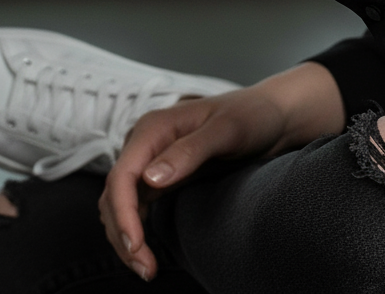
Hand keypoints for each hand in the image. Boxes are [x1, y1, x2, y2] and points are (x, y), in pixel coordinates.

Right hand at [98, 62, 344, 281]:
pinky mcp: (161, 175)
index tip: (136, 246)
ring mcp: (152, 159)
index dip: (123, 213)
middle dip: (122, 233)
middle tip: (145, 269)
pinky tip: (146, 250)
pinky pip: (135, 205)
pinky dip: (134, 228)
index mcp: (153, 127)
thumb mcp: (227, 130)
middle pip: (115, 194)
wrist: (270, 115)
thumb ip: (189, 151)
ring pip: (120, 203)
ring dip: (125, 236)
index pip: (123, 175)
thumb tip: (150, 180)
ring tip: (146, 268)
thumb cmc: (251, 116)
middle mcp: (146, 142)